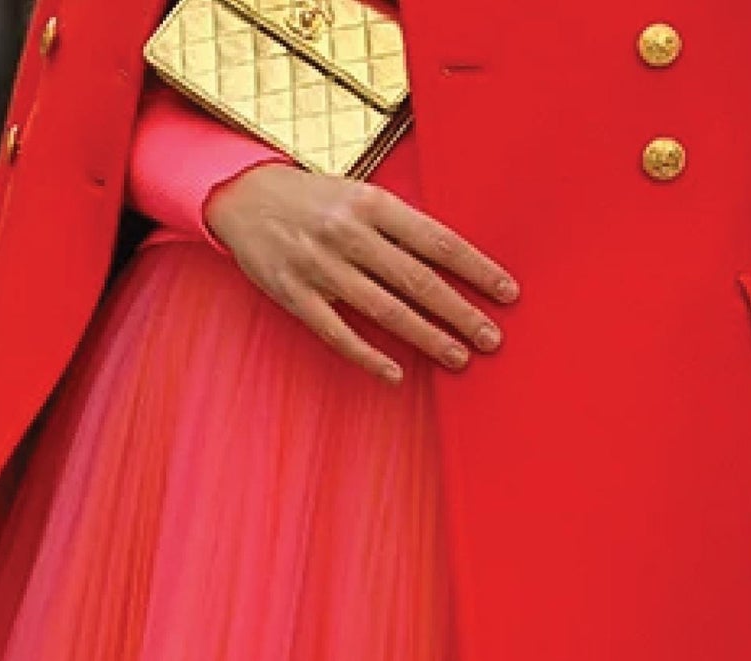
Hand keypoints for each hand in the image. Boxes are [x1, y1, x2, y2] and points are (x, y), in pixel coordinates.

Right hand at [204, 164, 517, 383]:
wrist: (243, 196)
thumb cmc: (313, 200)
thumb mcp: (358, 195)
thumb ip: (398, 226)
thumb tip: (451, 261)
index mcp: (371, 203)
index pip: (436, 240)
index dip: (476, 268)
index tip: (507, 293)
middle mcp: (348, 233)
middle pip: (417, 279)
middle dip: (460, 311)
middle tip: (492, 338)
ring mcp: (320, 266)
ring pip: (384, 309)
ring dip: (426, 336)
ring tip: (459, 357)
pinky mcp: (295, 296)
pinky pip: (338, 333)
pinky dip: (368, 356)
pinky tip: (395, 374)